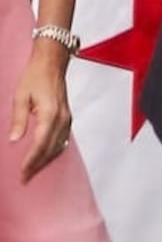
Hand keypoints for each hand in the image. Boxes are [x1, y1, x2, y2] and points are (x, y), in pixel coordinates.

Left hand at [9, 45, 71, 182]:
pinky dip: (53, 151)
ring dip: (46, 160)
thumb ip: (18, 120)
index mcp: (50, 114)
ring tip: (33, 170)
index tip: (23, 172)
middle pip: (50, 149)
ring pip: (58, 147)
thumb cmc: (35, 77)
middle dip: (37, 165)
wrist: (52, 63)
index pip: (40, 144)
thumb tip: (14, 140)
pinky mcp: (67, 119)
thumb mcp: (20, 96)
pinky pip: (62, 140)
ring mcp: (67, 119)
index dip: (31, 160)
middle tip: (25, 178)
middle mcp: (62, 119)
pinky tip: (45, 156)